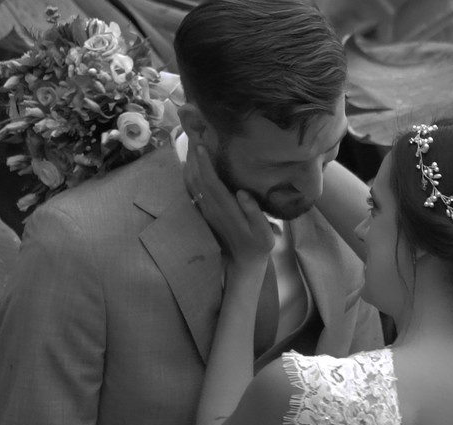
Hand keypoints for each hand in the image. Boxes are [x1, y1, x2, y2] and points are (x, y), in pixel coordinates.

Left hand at [184, 145, 273, 265]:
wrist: (243, 263)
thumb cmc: (258, 246)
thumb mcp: (264, 233)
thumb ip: (254, 212)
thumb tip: (242, 193)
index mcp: (227, 210)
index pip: (212, 184)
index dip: (206, 164)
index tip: (202, 145)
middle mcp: (213, 209)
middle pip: (198, 179)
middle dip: (195, 157)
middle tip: (194, 134)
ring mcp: (207, 211)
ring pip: (193, 184)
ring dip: (191, 164)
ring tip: (191, 143)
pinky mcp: (206, 212)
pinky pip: (193, 190)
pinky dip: (189, 175)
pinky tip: (188, 164)